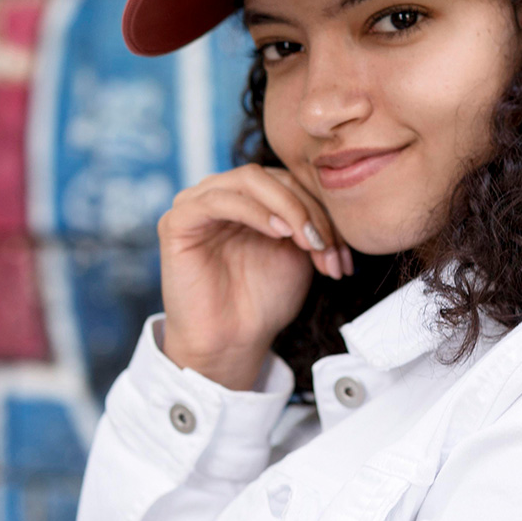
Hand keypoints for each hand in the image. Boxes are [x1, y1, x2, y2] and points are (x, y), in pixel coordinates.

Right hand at [156, 163, 352, 389]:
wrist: (231, 342)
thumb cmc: (262, 301)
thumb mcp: (300, 254)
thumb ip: (313, 223)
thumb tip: (338, 207)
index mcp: (251, 198)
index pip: (292, 181)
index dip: (323, 209)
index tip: (344, 252)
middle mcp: (223, 194)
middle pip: (275, 177)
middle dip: (310, 211)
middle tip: (326, 247)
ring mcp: (197, 204)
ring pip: (250, 180)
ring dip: (289, 208)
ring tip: (307, 242)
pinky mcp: (177, 221)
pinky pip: (218, 200)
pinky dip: (254, 211)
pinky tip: (278, 233)